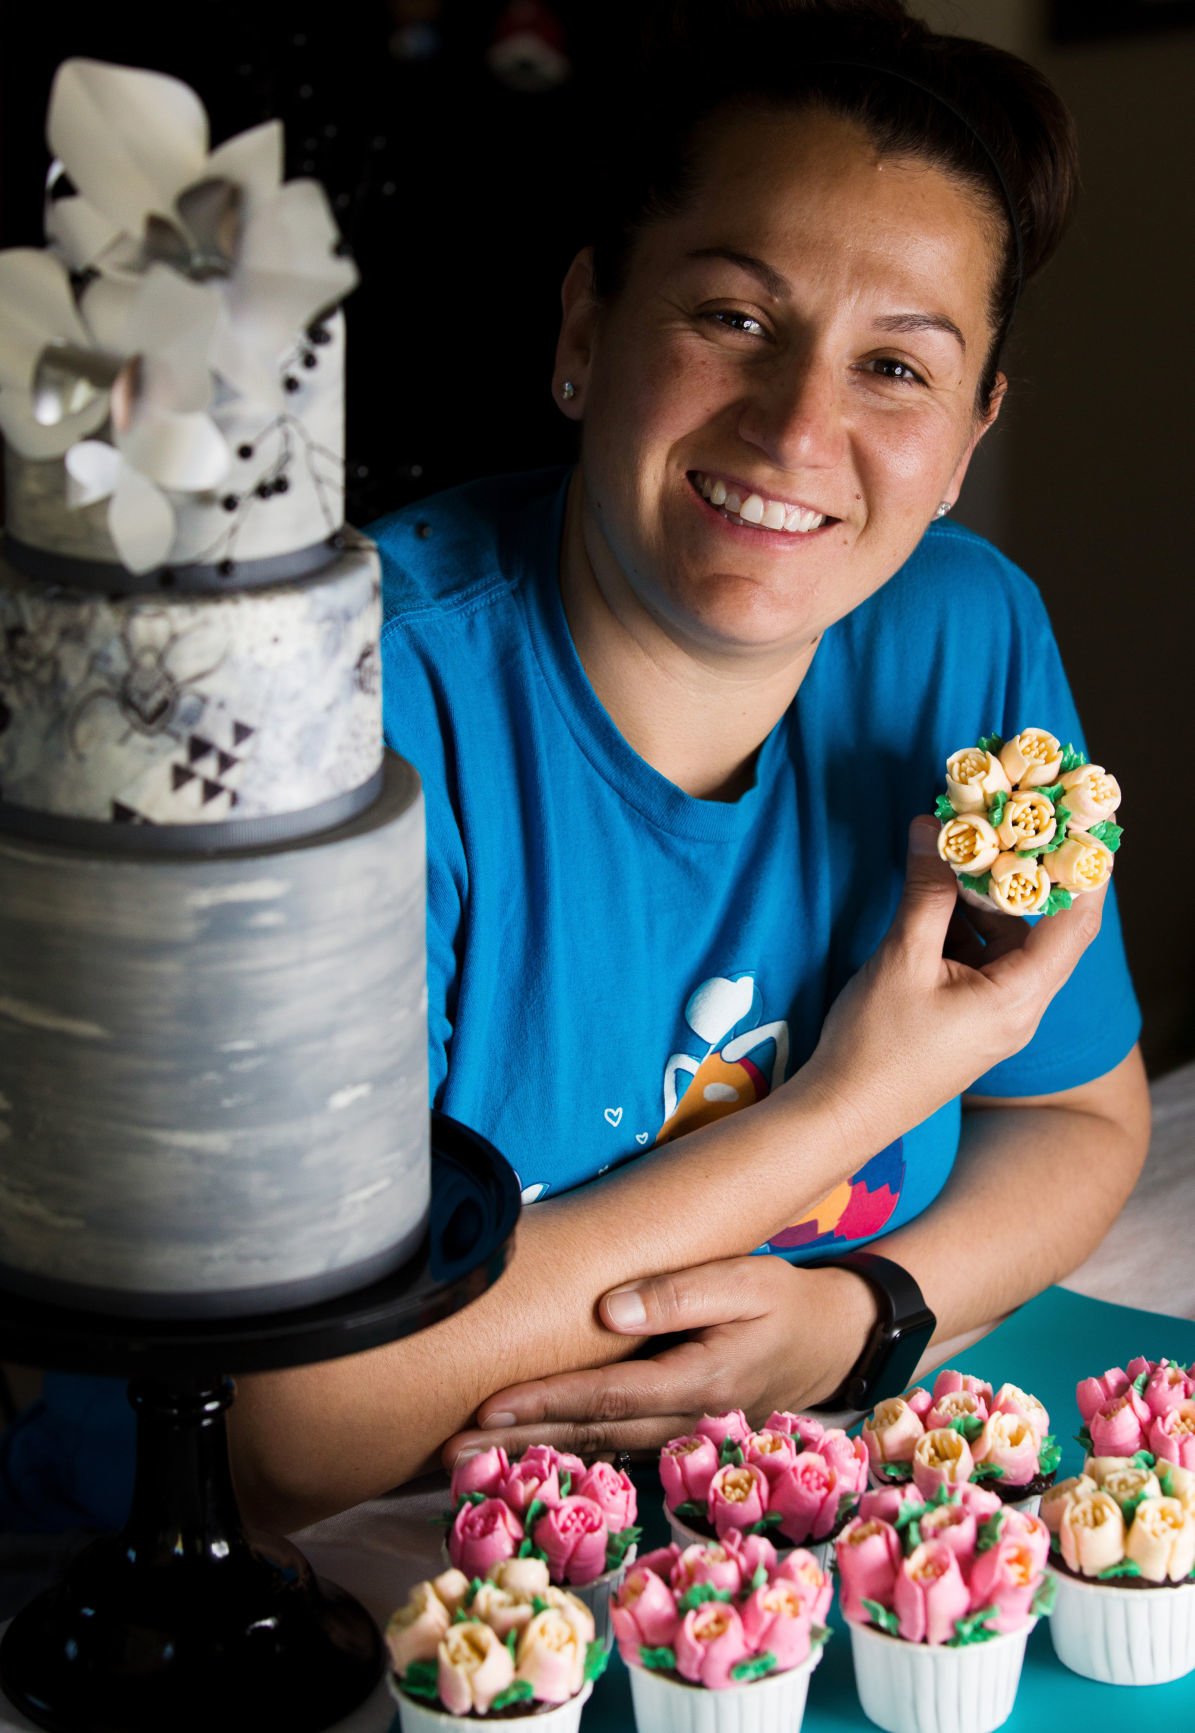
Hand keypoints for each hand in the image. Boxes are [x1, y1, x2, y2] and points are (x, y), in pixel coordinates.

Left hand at [440, 1257, 874, 1466]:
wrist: (832, 1343)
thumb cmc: (783, 1303)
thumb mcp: (743, 1281)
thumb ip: (677, 1293)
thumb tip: (606, 1310)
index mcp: (696, 1381)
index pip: (605, 1396)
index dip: (545, 1403)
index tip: (488, 1407)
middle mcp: (681, 1421)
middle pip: (587, 1436)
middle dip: (516, 1446)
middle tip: (446, 1454)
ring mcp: (678, 1435)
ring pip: (594, 1450)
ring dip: (531, 1456)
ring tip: (464, 1461)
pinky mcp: (674, 1432)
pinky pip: (610, 1447)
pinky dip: (563, 1453)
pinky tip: (523, 1454)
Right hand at [800, 815, 1106, 1154]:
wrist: (842, 1111)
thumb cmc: (876, 1044)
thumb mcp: (902, 957)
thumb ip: (926, 891)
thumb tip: (933, 828)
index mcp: (1019, 997)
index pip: (1073, 924)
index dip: (1083, 872)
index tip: (1081, 825)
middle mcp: (1019, 1007)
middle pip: (1041, 929)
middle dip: (1027, 876)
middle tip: (1011, 824)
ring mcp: (994, 1015)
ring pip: (1006, 941)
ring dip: (986, 898)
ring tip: (963, 850)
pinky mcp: (967, 1017)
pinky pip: (979, 959)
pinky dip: (964, 924)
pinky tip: (936, 895)